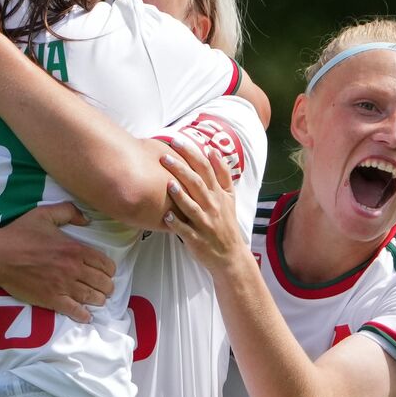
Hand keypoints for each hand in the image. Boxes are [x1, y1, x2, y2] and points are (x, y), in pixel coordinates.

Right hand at [0, 202, 115, 323]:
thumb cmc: (20, 233)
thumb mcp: (44, 214)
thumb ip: (68, 212)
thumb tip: (86, 219)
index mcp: (74, 249)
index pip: (104, 263)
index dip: (109, 269)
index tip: (107, 272)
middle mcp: (73, 268)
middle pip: (101, 282)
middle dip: (107, 286)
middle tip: (105, 288)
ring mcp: (63, 286)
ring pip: (91, 297)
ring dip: (99, 300)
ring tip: (99, 300)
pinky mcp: (51, 299)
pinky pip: (73, 310)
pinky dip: (83, 315)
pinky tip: (86, 316)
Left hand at [160, 137, 247, 273]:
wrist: (230, 255)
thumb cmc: (226, 222)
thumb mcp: (229, 196)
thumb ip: (223, 173)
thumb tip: (213, 150)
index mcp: (218, 194)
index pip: (205, 169)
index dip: (191, 154)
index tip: (177, 141)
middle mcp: (212, 206)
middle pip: (197, 184)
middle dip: (181, 170)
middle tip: (165, 157)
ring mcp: (204, 223)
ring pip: (192, 207)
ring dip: (180, 195)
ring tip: (168, 184)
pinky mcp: (196, 239)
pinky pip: (185, 230)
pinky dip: (176, 223)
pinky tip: (166, 216)